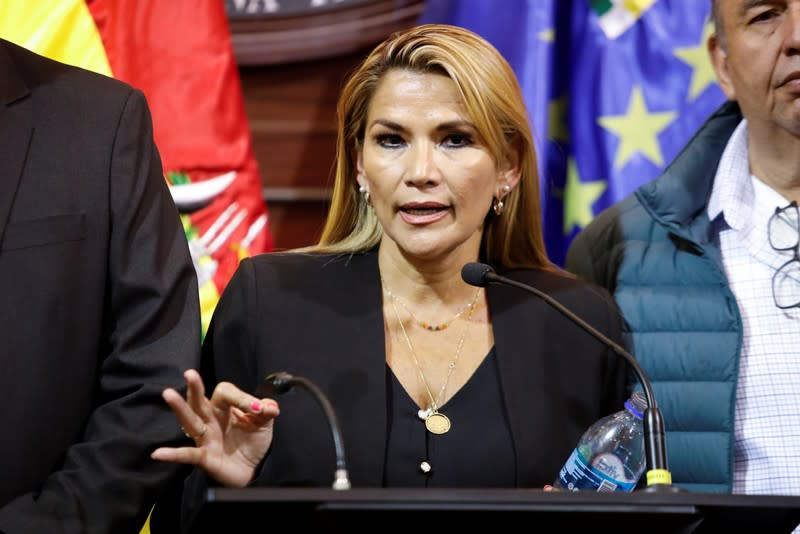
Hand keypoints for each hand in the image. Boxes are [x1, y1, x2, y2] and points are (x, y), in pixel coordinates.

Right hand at [151, 369, 279, 486]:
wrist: (252, 470)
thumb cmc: (252, 442)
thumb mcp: (264, 423)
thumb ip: (267, 411)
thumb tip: (270, 407)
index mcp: (225, 408)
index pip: (225, 393)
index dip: (240, 397)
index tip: (258, 408)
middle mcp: (211, 420)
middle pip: (200, 401)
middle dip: (196, 388)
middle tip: (189, 373)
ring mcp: (205, 438)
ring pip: (191, 421)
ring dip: (180, 408)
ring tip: (168, 394)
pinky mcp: (204, 457)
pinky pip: (187, 455)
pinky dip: (173, 454)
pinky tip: (158, 453)